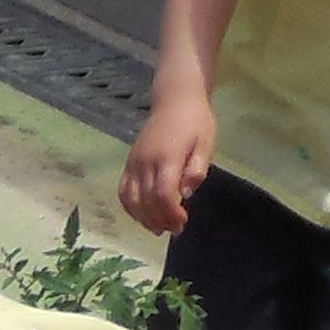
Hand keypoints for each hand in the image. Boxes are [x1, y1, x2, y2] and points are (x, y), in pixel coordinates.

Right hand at [120, 87, 212, 236]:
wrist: (175, 100)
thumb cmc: (195, 122)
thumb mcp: (206, 143)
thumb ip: (196, 169)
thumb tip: (187, 194)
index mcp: (167, 158)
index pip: (163, 195)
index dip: (171, 214)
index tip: (183, 222)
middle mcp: (145, 163)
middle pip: (146, 202)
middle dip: (160, 220)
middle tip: (175, 229)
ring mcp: (134, 164)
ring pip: (132, 200)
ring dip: (144, 219)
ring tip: (159, 227)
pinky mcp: (129, 164)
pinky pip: (124, 192)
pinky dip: (131, 208)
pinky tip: (143, 216)